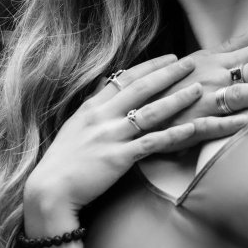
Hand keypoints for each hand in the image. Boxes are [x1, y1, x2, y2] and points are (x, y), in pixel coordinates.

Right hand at [22, 55, 247, 229]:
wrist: (49, 190)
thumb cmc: (63, 161)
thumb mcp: (76, 126)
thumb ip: (94, 107)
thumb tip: (107, 86)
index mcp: (92, 106)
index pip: (126, 78)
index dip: (151, 66)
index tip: (171, 57)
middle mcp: (102, 116)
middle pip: (142, 88)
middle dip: (168, 74)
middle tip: (190, 63)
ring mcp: (111, 136)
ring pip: (151, 112)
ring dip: (177, 99)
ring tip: (198, 89)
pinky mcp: (118, 158)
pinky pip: (152, 143)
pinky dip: (174, 134)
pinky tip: (192, 128)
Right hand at [164, 26, 247, 129]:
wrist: (137, 106)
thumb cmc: (173, 82)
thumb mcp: (201, 58)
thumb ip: (232, 46)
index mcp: (215, 61)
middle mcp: (212, 78)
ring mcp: (201, 102)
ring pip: (239, 94)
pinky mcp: (190, 126)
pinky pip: (211, 125)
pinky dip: (229, 122)